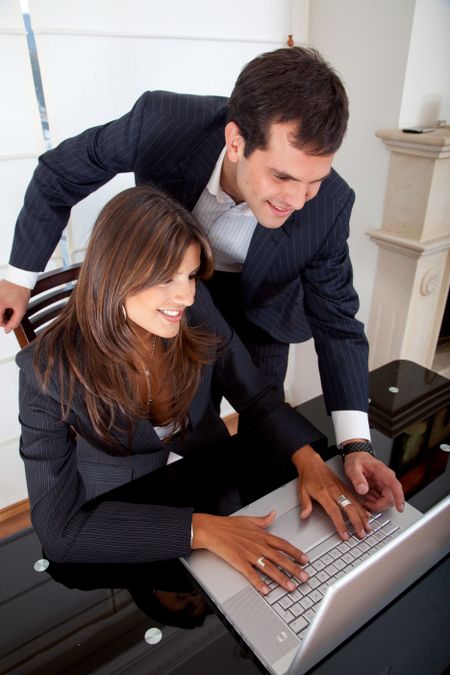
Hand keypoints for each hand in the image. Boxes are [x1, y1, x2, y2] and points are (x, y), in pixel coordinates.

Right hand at [0, 280, 29, 331]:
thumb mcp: (21, 309)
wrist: (20, 278)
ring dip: (2, 311)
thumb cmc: (21, 291)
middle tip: (12, 312)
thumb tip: (7, 330)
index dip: (6, 323)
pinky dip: (1, 305)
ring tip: (10, 306)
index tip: (11, 320)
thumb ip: (14, 321)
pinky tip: (7, 302)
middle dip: (3, 316)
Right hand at [191, 511, 309, 594]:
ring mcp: (249, 554)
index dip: (295, 552)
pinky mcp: (239, 562)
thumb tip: (273, 514)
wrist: (211, 529)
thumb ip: (263, 520)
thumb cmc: (228, 525)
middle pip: (280, 558)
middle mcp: (258, 545)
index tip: (305, 560)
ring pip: (269, 568)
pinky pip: (251, 574)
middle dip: (294, 569)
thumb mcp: (248, 519)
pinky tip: (266, 591)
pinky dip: (259, 583)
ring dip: (281, 578)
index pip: (283, 544)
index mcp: (261, 535)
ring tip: (291, 587)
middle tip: (305, 578)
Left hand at [292, 445, 371, 539]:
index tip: (344, 535)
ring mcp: (341, 489)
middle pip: (349, 508)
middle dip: (356, 523)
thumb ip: (305, 504)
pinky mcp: (344, 487)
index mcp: (323, 493)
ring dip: (362, 516)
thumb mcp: (301, 491)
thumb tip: (304, 516)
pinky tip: (367, 514)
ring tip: (368, 527)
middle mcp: (334, 491)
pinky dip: (362, 507)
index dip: (340, 525)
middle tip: (361, 534)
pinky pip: (355, 498)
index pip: (334, 512)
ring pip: (355, 504)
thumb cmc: (307, 476)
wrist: (312, 462)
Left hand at [344, 452, 404, 512]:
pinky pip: (382, 500)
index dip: (399, 498)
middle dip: (378, 505)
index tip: (399, 508)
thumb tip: (363, 490)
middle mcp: (387, 479)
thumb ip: (357, 478)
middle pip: (390, 498)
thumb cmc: (356, 460)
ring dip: (376, 504)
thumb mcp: (353, 468)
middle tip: (366, 503)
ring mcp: (386, 484)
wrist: (356, 457)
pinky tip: (367, 496)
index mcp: (383, 472)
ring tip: (365, 497)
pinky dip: (374, 502)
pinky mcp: (383, 488)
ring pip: (386, 501)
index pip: (395, 486)